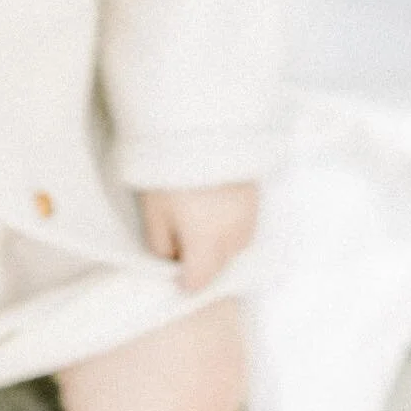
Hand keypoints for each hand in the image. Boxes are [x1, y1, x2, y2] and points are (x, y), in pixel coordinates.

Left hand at [139, 180, 258, 292]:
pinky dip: (230, 224)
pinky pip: (244, 226)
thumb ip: (161, 244)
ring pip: (234, 247)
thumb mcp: (154, 210)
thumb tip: (171, 261)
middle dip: (202, 261)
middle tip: (180, 238)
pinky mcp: (256, 199)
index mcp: (206, 245)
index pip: (198, 282)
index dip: (183, 279)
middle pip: (219, 266)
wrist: (204, 128)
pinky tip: (213, 205)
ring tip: (197, 217)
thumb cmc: (171, 171)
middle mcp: (233, 238)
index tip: (172, 268)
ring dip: (218, 243)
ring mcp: (249, 218)